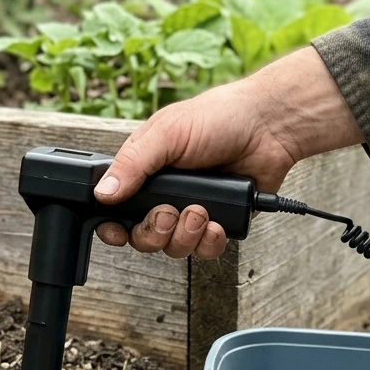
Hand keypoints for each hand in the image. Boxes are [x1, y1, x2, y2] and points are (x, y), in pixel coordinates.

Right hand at [93, 46, 360, 258]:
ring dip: (184, 235)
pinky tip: (216, 224)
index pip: (116, 211)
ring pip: (174, 248)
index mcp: (144, 173)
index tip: (117, 232)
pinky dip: (209, 242)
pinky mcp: (219, 223)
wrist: (267, 128)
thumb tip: (102, 193)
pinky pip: (205, 250)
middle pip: (143, 237)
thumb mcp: (166, 134)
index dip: (113, 228)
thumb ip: (132, 164)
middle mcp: (165, 196)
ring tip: (200, 211)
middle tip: (167, 213)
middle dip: (153, 232)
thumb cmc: (217, 119)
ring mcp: (192, 212)